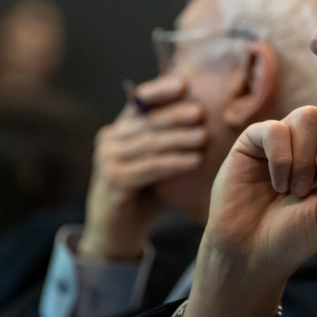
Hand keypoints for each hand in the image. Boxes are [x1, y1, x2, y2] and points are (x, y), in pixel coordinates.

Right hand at [78, 76, 207, 260]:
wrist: (118, 232)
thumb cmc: (145, 193)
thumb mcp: (158, 161)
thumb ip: (172, 141)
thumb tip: (210, 118)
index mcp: (120, 128)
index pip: (140, 102)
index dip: (160, 90)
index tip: (184, 84)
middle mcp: (109, 139)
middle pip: (148, 122)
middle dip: (176, 115)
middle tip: (202, 113)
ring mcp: (107, 159)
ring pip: (150, 143)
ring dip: (179, 139)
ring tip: (204, 136)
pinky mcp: (112, 180)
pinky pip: (149, 167)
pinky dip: (173, 163)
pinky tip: (194, 161)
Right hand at [182, 106, 316, 316]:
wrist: (249, 254)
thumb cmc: (294, 237)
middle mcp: (309, 144)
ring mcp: (282, 140)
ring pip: (306, 116)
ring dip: (304, 156)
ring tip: (295, 190)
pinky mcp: (254, 141)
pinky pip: (274, 129)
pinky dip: (280, 158)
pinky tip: (278, 185)